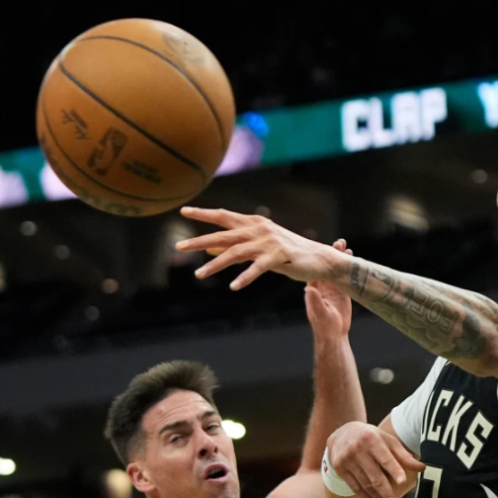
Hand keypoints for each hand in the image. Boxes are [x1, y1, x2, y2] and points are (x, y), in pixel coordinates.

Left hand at [177, 207, 349, 289]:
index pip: (224, 216)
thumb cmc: (287, 253)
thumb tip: (208, 249)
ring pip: (236, 253)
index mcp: (253, 223)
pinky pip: (258, 268)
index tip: (183, 211)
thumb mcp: (257, 248)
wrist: (318, 258)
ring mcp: (268, 242)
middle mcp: (258, 229)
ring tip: (199, 275)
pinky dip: (245, 277)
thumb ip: (233, 246)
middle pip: (223, 235)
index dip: (203, 214)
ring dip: (216, 265)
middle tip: (179, 246)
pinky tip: (233, 287)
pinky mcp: (279, 256)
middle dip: (199, 240)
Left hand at [305, 240, 353, 340]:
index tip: (324, 248)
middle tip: (338, 243)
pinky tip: (353, 258)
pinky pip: (345, 277)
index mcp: (313, 289)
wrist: (334, 335)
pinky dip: (348, 268)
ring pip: (335, 269)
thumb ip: (315, 301)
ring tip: (345, 246)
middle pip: (325, 266)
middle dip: (331, 254)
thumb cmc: (324, 326)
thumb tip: (308, 289)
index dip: (319, 258)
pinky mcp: (342, 291)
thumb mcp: (320, 313)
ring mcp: (332, 288)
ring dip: (340, 258)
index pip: (315, 269)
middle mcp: (322, 286)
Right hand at [328, 422, 424, 497]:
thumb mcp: (387, 440)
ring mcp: (347, 460)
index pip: (385, 458)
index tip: (402, 482)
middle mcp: (358, 450)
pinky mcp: (340, 469)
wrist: (342, 433)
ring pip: (365, 485)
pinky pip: (355, 487)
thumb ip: (403, 455)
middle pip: (375, 477)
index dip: (394, 470)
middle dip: (388, 496)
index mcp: (372, 439)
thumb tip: (422, 468)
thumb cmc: (371, 437)